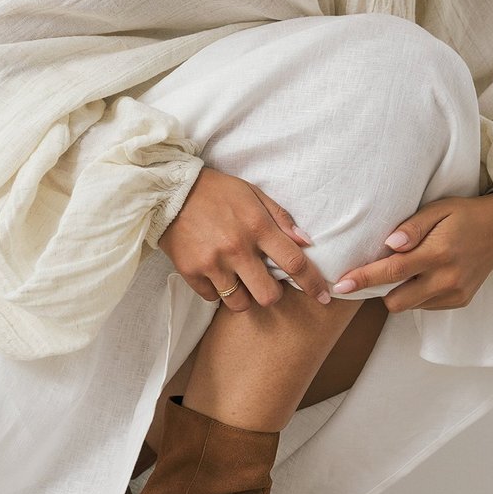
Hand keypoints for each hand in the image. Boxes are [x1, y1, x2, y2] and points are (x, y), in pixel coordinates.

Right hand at [158, 167, 331, 310]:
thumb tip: (306, 241)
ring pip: (240, 303)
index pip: (294, 262)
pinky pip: (212, 298)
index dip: (313, 283)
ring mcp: (213, 263)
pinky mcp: (191, 272)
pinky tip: (215, 274)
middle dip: (272, 294)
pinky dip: (217, 291)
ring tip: (237, 280)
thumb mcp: (252, 193)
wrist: (169, 190)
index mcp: (257, 226)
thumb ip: (280, 217)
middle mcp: (237, 248)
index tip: (323, 296)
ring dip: (244, 296)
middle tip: (265, 283)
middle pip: (268, 295)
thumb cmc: (215, 191)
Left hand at [331, 192, 492, 312]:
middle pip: (396, 301)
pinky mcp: (460, 302)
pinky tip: (425, 274)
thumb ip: (411, 227)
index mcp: (438, 253)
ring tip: (408, 267)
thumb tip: (389, 244)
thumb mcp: (437, 209)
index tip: (340, 285)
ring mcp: (455, 294)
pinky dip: (417, 293)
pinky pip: (425, 306)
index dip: (363, 279)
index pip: (392, 271)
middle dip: (379, 290)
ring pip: (409, 306)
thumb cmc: (463, 215)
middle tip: (376, 270)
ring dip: (399, 291)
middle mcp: (447, 279)